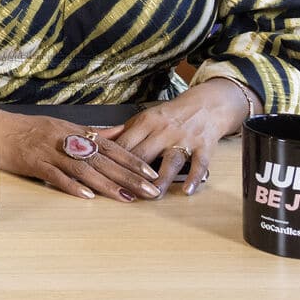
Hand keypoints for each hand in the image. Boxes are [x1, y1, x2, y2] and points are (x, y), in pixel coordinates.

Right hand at [0, 110, 161, 201]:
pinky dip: (71, 185)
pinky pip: (55, 174)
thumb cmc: (27, 129)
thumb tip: (118, 133)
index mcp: (74, 130)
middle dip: (128, 175)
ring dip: (107, 184)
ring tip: (127, 197)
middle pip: (102, 159)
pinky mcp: (34, 162)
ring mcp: (49, 151)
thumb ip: (90, 133)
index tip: (151, 173)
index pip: (109, 145)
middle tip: (150, 190)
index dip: (131, 159)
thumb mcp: (61, 126)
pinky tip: (87, 196)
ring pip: (83, 167)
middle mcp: (65, 139)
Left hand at [108, 79, 255, 195]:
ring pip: (170, 161)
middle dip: (134, 174)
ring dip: (162, 179)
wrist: (205, 105)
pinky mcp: (204, 147)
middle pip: (144, 154)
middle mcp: (163, 131)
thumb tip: (94, 138)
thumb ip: (121, 131)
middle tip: (124, 193)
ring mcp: (184, 139)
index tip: (103, 177)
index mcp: (145, 122)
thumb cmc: (170, 116)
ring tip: (153, 195)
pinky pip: (199, 164)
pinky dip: (194, 177)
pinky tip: (187, 190)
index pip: (125, 144)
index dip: (112, 162)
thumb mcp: (144, 118)